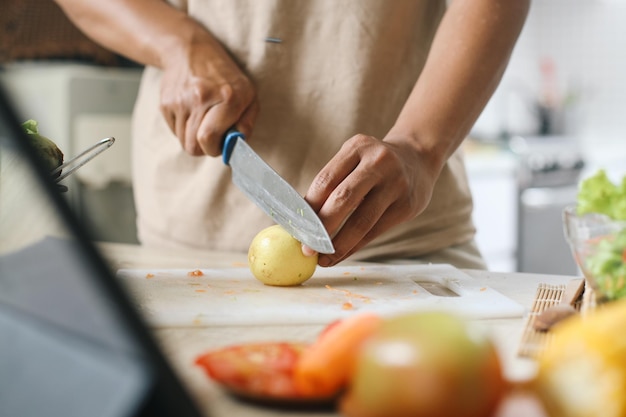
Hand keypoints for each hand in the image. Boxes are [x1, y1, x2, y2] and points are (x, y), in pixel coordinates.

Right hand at [159, 32, 258, 155]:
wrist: (190, 50)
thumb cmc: (225, 76)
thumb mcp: (248, 93)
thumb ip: (247, 121)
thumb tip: (238, 144)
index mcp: (227, 97)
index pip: (209, 138)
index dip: (215, 149)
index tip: (221, 145)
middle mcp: (201, 98)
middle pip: (193, 146)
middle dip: (204, 148)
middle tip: (212, 138)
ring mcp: (180, 100)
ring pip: (183, 141)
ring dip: (193, 138)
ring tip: (202, 121)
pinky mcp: (165, 103)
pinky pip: (174, 131)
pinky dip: (183, 128)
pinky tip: (191, 112)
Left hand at [305, 134, 440, 266]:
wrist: (418, 157)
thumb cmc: (374, 164)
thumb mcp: (354, 159)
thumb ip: (333, 182)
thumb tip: (302, 219)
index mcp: (357, 147)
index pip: (326, 180)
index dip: (308, 207)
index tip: (295, 228)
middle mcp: (379, 162)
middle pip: (343, 199)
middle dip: (321, 228)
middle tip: (306, 249)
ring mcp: (396, 183)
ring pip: (361, 221)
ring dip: (339, 245)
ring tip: (323, 259)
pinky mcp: (407, 205)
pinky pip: (375, 231)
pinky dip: (355, 247)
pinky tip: (341, 255)